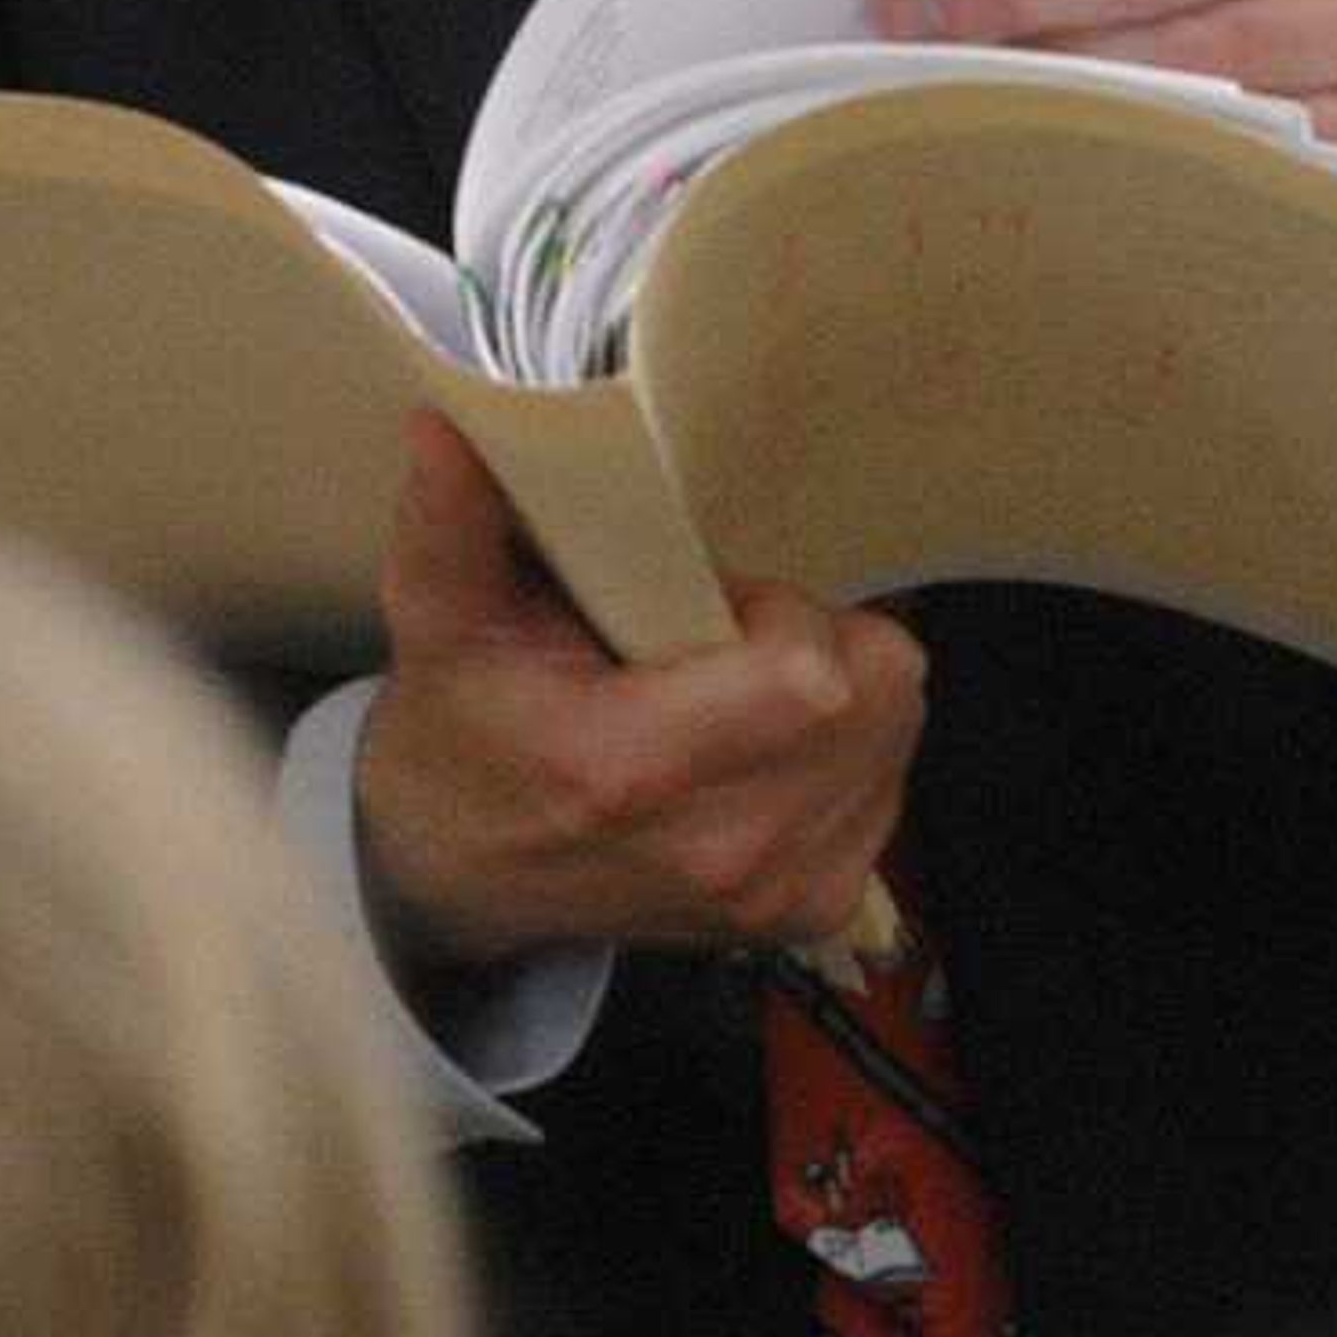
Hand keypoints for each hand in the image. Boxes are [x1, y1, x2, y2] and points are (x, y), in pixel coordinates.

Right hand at [354, 412, 922, 963]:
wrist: (461, 875)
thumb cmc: (463, 733)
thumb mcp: (440, 621)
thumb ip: (450, 520)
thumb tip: (445, 426)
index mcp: (634, 771)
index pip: (812, 679)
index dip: (781, 612)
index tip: (711, 602)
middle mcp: (723, 850)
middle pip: (879, 696)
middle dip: (822, 637)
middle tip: (731, 637)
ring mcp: (775, 893)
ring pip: (897, 733)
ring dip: (840, 694)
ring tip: (740, 691)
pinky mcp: (809, 911)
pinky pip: (889, 786)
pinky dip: (847, 751)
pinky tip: (762, 745)